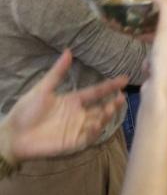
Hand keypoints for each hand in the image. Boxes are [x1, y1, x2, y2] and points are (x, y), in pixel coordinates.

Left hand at [1, 51, 126, 163]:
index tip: (124, 78)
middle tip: (121, 97)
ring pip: (98, 122)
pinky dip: (95, 131)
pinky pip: (88, 138)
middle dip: (113, 103)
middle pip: (101, 108)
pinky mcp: (72, 144)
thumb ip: (58, 72)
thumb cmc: (26, 111)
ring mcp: (76, 129)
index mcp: (73, 100)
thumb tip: (69, 50)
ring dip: (106, 116)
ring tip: (111, 107)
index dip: (110, 86)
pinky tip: (97, 123)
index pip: (96, 92)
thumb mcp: (43, 89)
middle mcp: (78, 115)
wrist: (13, 135)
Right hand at [144, 0, 166, 105]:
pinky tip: (150, 70)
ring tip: (153, 60)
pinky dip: (153, 64)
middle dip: (158, 41)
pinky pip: (160, 62)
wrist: (159, 97)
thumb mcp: (166, 31)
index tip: (158, 29)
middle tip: (154, 45)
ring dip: (154, 53)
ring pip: (163, 49)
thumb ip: (164, 8)